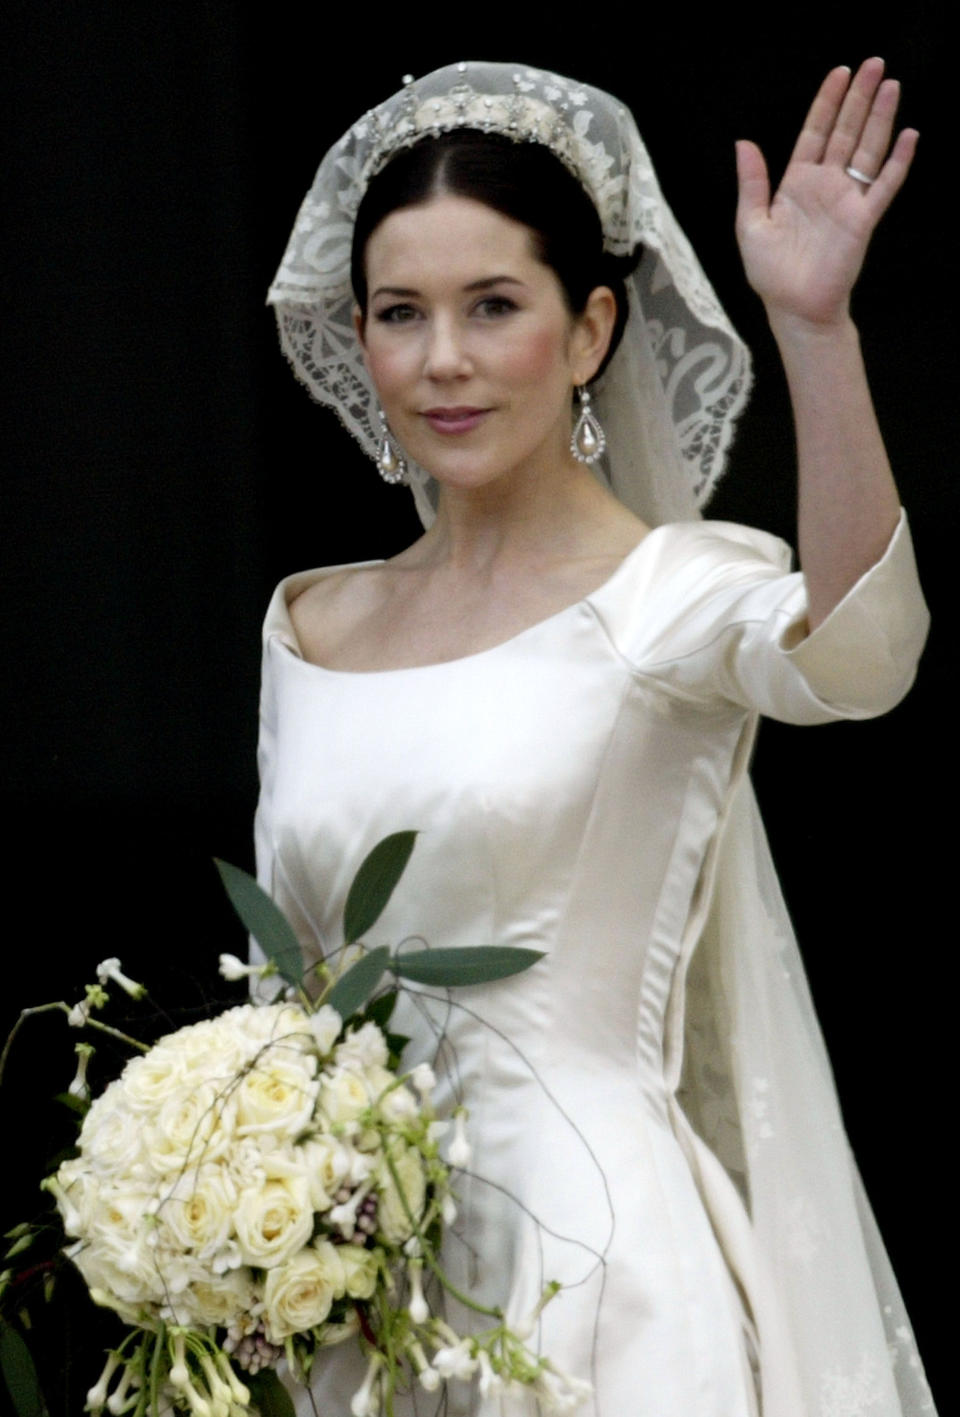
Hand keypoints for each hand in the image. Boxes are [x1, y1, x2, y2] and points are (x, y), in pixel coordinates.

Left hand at [735, 59, 916, 329]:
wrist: (793, 307)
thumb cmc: (770, 272)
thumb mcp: (750, 224)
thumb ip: (751, 183)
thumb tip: (743, 142)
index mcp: (797, 183)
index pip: (815, 132)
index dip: (827, 102)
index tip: (840, 73)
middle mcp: (825, 185)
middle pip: (846, 132)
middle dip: (859, 98)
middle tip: (875, 64)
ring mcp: (847, 200)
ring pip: (867, 150)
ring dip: (880, 118)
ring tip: (892, 86)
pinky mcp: (863, 219)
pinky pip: (884, 186)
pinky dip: (898, 162)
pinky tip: (908, 136)